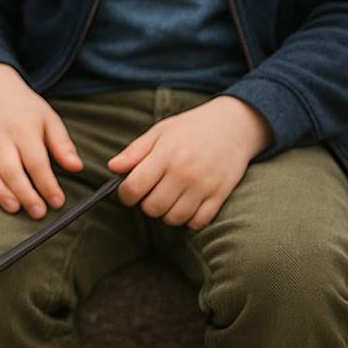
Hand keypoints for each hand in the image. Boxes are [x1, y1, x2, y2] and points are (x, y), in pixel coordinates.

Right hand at [0, 64, 83, 219]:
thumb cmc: (26, 111)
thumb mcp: (49, 120)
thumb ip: (62, 145)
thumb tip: (76, 167)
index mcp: (23, 129)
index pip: (36, 160)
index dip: (47, 183)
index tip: (58, 201)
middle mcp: (0, 137)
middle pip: (10, 169)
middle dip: (25, 193)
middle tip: (39, 212)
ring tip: (14, 209)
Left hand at [106, 96, 272, 229]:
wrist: (234, 125)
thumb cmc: (191, 127)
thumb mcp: (160, 132)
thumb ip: (135, 151)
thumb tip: (112, 168)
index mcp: (165, 154)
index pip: (134, 188)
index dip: (126, 195)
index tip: (129, 192)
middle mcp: (184, 172)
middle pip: (152, 208)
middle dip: (146, 204)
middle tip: (152, 193)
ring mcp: (204, 186)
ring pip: (174, 218)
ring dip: (166, 214)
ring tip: (169, 199)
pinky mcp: (220, 195)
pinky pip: (198, 222)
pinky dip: (189, 219)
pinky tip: (187, 205)